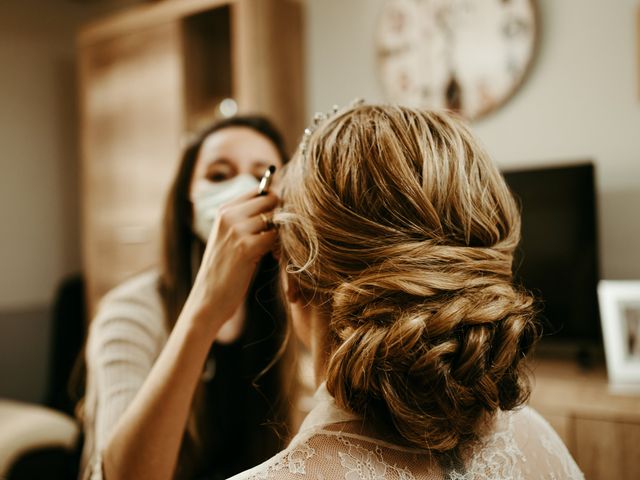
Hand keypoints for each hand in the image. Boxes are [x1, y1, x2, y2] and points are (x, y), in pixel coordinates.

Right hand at [184, 189, 278, 336]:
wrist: (208, 299)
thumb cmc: (225, 269)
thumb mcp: (230, 237)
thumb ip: (247, 219)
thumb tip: (278, 202)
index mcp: (224, 210)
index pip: (259, 190)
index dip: (273, 204)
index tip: (274, 222)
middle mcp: (228, 215)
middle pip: (270, 199)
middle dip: (279, 216)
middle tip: (276, 236)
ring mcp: (236, 230)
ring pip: (274, 218)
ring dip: (279, 233)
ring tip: (273, 249)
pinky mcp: (246, 247)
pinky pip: (275, 237)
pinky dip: (278, 247)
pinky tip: (272, 258)